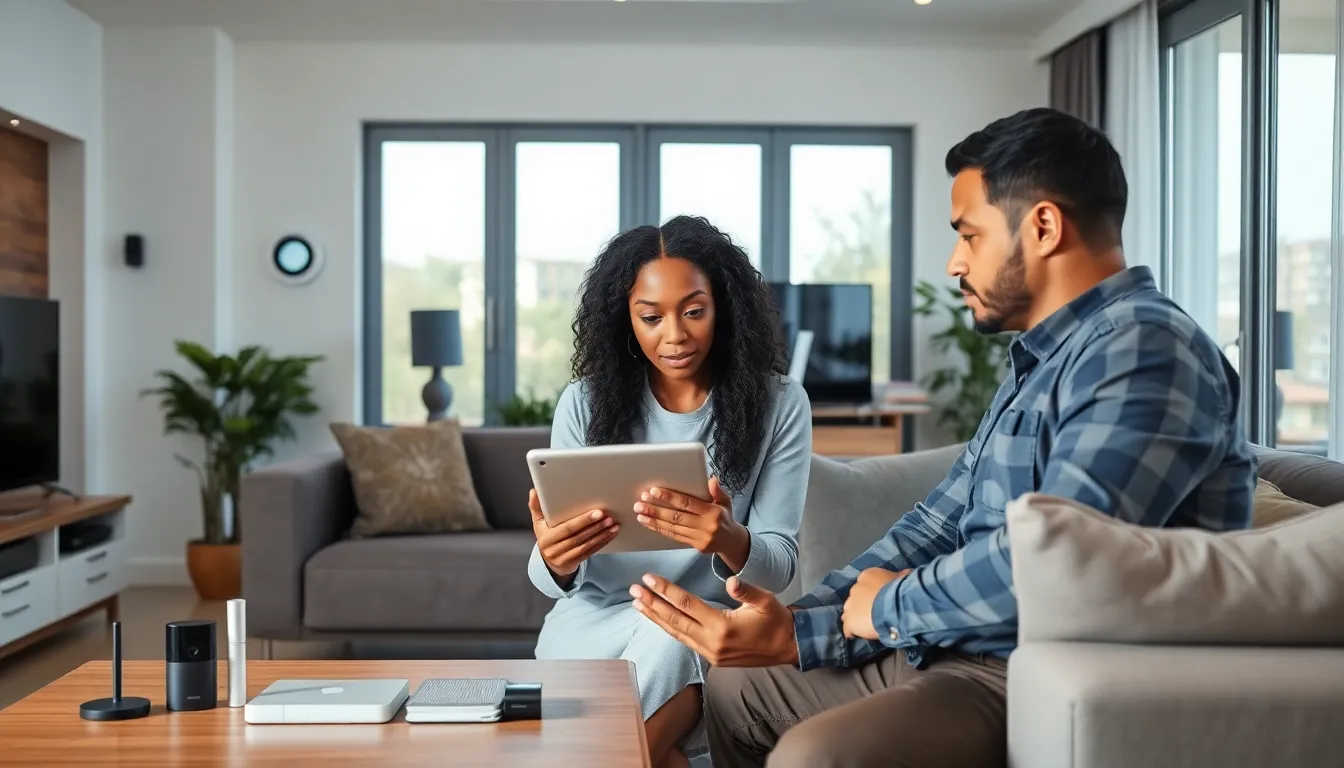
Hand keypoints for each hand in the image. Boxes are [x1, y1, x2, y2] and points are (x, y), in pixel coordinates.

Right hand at [529, 489, 618, 577]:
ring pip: (586, 546)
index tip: (597, 512)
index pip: (566, 528)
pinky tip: (611, 534)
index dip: (583, 521)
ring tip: (613, 524)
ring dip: (601, 535)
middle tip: (608, 517)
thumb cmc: (547, 537)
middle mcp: (552, 550)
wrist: (550, 562)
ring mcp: (563, 558)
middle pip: (577, 537)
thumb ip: (536, 507)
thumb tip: (535, 490)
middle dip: (594, 526)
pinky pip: (590, 553)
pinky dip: (602, 543)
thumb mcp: (539, 523)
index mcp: (545, 537)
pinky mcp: (573, 564)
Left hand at [629, 573, 797, 667]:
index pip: (686, 604)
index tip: (649, 578)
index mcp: (722, 627)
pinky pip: (684, 641)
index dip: (666, 590)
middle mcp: (711, 642)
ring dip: (656, 618)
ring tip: (638, 604)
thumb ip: (747, 591)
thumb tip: (731, 580)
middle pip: (674, 620)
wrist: (788, 648)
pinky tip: (659, 620)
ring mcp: (710, 653)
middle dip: (652, 604)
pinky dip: (669, 629)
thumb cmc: (777, 620)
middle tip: (634, 590)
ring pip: (676, 633)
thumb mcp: (766, 601)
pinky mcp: (712, 658)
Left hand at [634, 476, 746, 559]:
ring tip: (640, 514)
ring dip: (654, 521)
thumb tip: (711, 479)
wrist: (732, 541)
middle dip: (656, 510)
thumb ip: (718, 491)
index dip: (669, 497)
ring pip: (673, 528)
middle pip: (676, 517)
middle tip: (640, 503)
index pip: (687, 503)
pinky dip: (661, 530)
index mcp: (713, 512)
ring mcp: (700, 538)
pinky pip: (675, 537)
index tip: (654, 491)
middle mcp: (706, 526)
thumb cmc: (725, 517)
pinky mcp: (695, 546)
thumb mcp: (726, 501)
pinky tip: (650, 524)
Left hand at [841, 568, 908, 639]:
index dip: (872, 593)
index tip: (878, 599)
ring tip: (864, 625)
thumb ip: (900, 576)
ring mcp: (850, 605)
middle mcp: (855, 588)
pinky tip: (855, 635)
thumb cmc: (899, 590)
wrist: (894, 606)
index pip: (865, 584)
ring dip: (856, 617)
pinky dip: (851, 632)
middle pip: (856, 598)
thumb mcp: (902, 579)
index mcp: (867, 576)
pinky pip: (847, 628)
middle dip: (862, 604)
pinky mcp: (849, 621)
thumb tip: (906, 574)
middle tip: (874, 612)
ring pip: (850, 612)